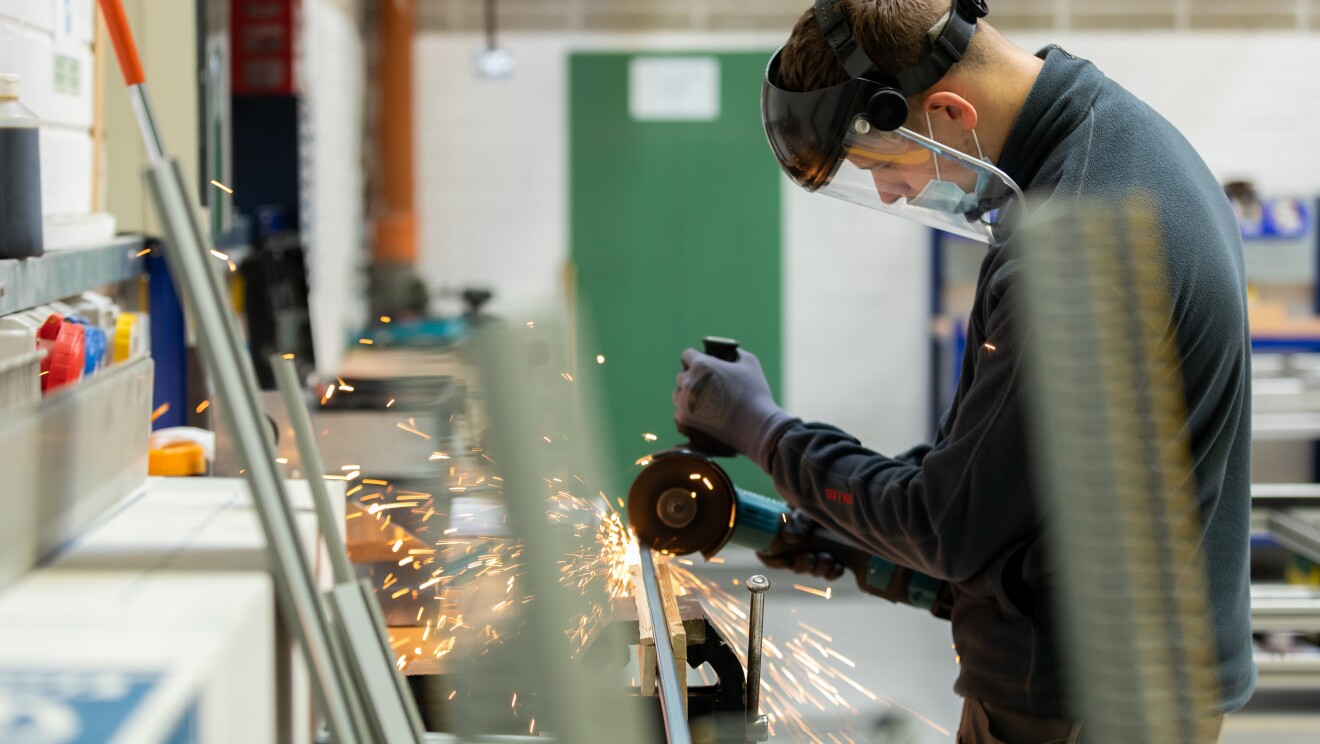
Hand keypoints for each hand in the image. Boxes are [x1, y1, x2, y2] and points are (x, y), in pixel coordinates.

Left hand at [673, 347, 793, 469]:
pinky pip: (679, 412)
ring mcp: (683, 401)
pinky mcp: (684, 419)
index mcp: (701, 365)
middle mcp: (688, 381)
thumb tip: (732, 351)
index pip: (687, 355)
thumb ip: (737, 353)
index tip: (702, 365)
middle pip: (682, 376)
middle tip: (707, 386)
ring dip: (687, 396)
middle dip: (692, 378)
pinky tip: (701, 415)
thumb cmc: (754, 393)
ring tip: (703, 402)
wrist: (755, 425)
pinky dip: (688, 413)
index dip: (696, 358)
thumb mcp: (750, 363)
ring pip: (678, 395)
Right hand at [756, 509, 845, 579]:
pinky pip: (829, 574)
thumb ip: (798, 521)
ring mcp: (816, 554)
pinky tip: (838, 564)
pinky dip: (833, 572)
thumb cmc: (822, 505)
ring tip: (828, 558)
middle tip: (810, 558)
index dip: (773, 561)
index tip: (785, 561)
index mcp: (785, 533)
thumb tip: (789, 538)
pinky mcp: (833, 560)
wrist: (848, 506)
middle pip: (792, 565)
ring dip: (818, 568)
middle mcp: (799, 546)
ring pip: (811, 571)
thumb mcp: (808, 508)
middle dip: (801, 565)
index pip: (768, 553)